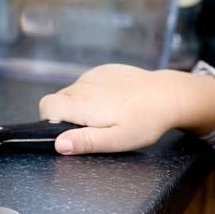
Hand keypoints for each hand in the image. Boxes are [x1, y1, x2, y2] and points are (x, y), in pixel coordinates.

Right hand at [39, 64, 214, 154]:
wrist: (168, 95)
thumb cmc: (145, 121)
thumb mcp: (116, 140)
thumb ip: (85, 142)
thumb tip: (58, 144)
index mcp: (82, 103)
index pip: (46, 106)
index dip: (51, 121)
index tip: (71, 131)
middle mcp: (83, 84)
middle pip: (58, 100)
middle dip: (68, 116)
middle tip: (95, 127)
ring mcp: (94, 74)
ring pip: (73, 92)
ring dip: (82, 105)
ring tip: (108, 115)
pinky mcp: (105, 70)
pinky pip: (89, 83)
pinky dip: (95, 94)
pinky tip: (115, 102)